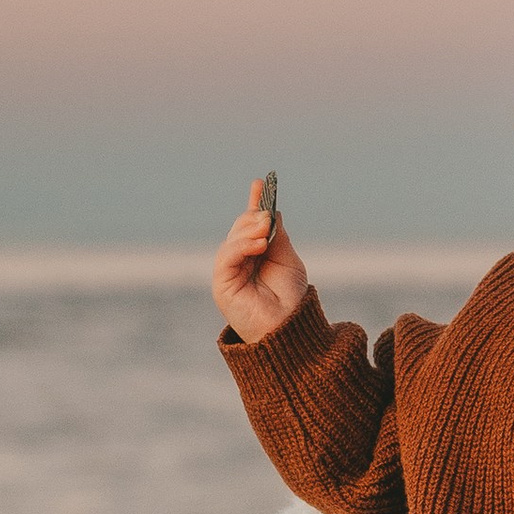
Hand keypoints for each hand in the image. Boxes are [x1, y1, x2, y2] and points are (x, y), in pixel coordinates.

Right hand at [214, 177, 310, 345]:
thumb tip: (271, 211)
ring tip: (266, 230)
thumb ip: (278, 237)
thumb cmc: (291, 299)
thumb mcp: (288, 261)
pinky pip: (227, 257)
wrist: (290, 330)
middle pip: (241, 228)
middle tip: (268, 216)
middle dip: (255, 218)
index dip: (255, 203)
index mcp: (255, 254)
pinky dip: (241, 246)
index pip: (252, 224)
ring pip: (232, 240)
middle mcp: (239, 261)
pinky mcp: (222, 284)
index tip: (260, 183)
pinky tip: (259, 244)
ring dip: (250, 231)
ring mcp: (229, 272)